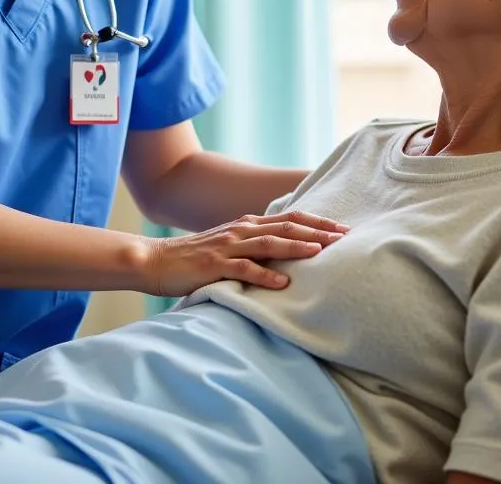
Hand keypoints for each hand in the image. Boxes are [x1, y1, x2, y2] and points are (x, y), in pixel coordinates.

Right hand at [140, 211, 348, 296]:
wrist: (156, 260)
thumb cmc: (195, 257)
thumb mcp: (229, 245)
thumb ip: (255, 245)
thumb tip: (286, 252)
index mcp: (246, 224)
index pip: (289, 217)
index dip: (317, 222)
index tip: (343, 228)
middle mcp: (241, 230)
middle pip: (285, 226)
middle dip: (317, 231)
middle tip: (344, 238)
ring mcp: (228, 247)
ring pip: (269, 243)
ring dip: (296, 246)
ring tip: (320, 253)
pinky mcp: (215, 266)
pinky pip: (243, 269)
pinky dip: (264, 275)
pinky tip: (283, 282)